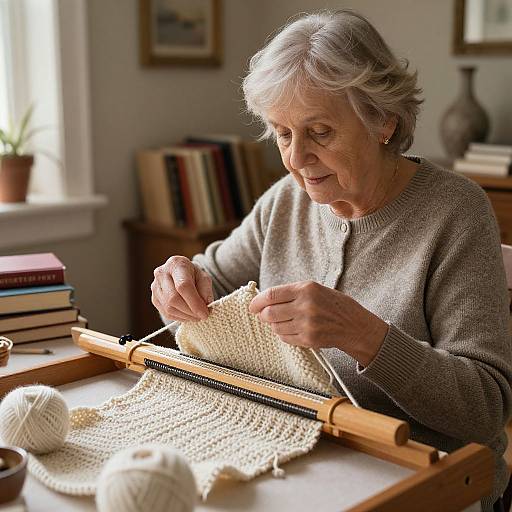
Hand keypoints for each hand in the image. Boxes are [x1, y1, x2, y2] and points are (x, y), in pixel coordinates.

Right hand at [151, 256, 213, 321]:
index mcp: (176, 264)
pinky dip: (179, 317)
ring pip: (169, 308)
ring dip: (186, 316)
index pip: (183, 285)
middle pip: (173, 298)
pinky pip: (166, 313)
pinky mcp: (154, 298)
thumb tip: (204, 306)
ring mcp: (155, 287)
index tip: (205, 313)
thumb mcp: (204, 278)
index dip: (195, 302)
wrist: (180, 274)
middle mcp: (161, 273)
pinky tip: (188, 316)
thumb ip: (206, 291)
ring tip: (196, 316)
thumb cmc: (193, 275)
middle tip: (202, 316)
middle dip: (190, 311)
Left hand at [248, 281, 388, 365]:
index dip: (257, 301)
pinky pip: (285, 338)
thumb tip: (264, 300)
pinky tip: (292, 329)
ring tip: (284, 321)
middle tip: (264, 315)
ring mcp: (307, 324)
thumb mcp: (315, 289)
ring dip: (274, 325)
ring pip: (275, 327)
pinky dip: (284, 334)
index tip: (252, 306)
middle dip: (263, 315)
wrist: (356, 326)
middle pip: (269, 313)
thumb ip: (291, 293)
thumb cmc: (334, 305)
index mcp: (307, 289)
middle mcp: (306, 306)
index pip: (272, 295)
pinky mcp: (309, 339)